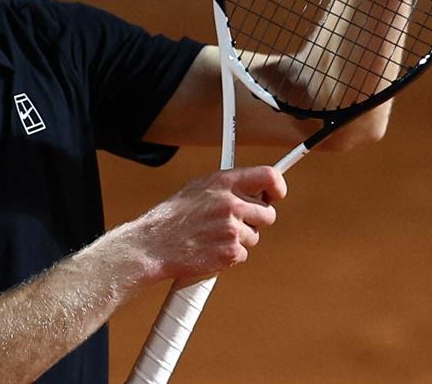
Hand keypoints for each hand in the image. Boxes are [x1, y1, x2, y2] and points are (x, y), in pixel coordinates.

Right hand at [133, 166, 287, 280]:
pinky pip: (243, 254)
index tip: (276, 194)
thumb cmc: (172, 218)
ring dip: (239, 239)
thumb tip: (252, 189)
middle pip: (268, 214)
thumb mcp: (197, 189)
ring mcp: (232, 229)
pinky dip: (230, 255)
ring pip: (254, 237)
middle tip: (236, 223)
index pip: (269, 176)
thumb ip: (226, 188)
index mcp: (223, 183)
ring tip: (213, 237)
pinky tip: (211, 249)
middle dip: (256, 221)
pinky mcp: (231, 253)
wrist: (153, 245)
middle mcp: (231, 203)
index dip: (277, 187)